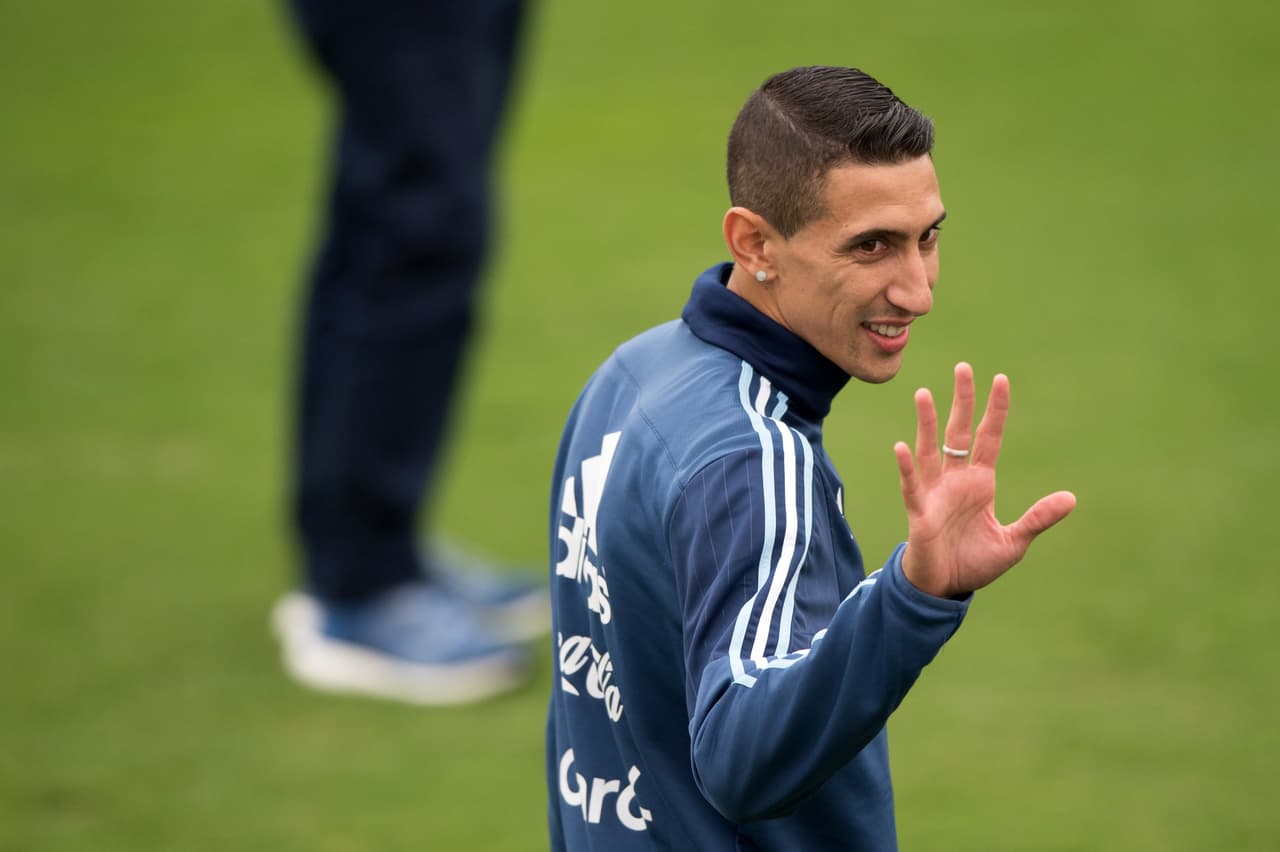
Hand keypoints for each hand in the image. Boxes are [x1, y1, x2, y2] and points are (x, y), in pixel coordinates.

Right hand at [894, 362, 1075, 598]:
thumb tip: (1070, 498)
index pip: (989, 437)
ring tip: (924, 393)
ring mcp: (935, 492)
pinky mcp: (920, 511)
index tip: (1001, 379)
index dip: (995, 410)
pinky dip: (906, 466)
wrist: (944, 588)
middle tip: (963, 367)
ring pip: (930, 449)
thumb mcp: (1014, 541)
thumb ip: (1037, 518)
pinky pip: (912, 484)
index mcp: (980, 483)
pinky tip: (902, 446)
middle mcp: (956, 480)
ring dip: (927, 423)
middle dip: (962, 400)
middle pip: (958, 431)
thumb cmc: (974, 562)